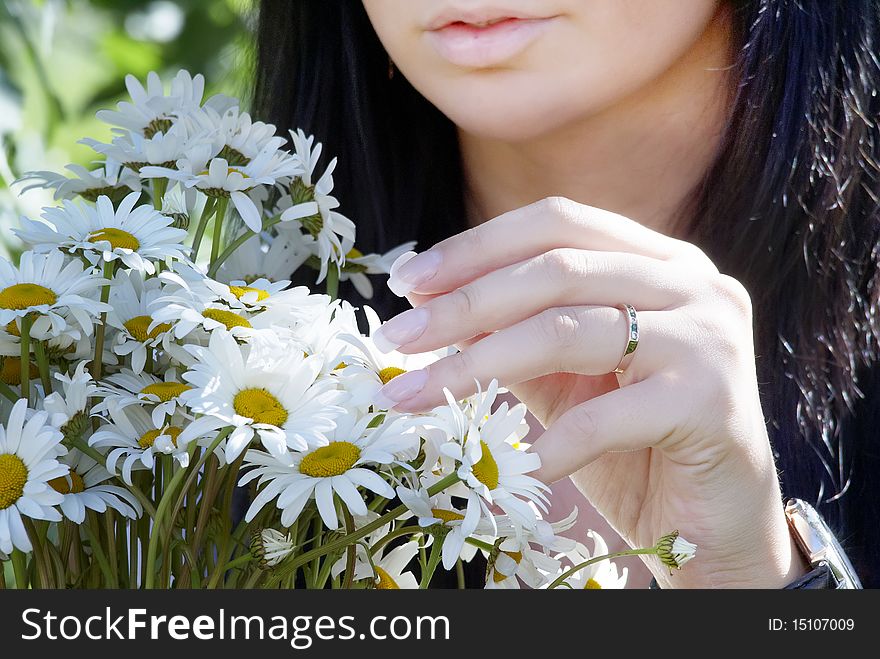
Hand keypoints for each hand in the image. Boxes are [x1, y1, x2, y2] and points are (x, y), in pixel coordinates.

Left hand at [372, 197, 806, 587]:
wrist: (714, 523)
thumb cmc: (633, 444)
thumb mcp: (564, 378)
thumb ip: (514, 334)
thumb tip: (428, 307)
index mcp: (658, 259)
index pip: (558, 223)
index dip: (475, 246)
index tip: (406, 281)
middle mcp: (693, 281)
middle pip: (557, 268)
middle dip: (462, 303)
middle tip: (396, 338)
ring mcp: (710, 336)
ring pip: (571, 330)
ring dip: (478, 365)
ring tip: (414, 396)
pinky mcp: (714, 401)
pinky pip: (606, 415)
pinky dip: (549, 443)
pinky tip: (507, 467)